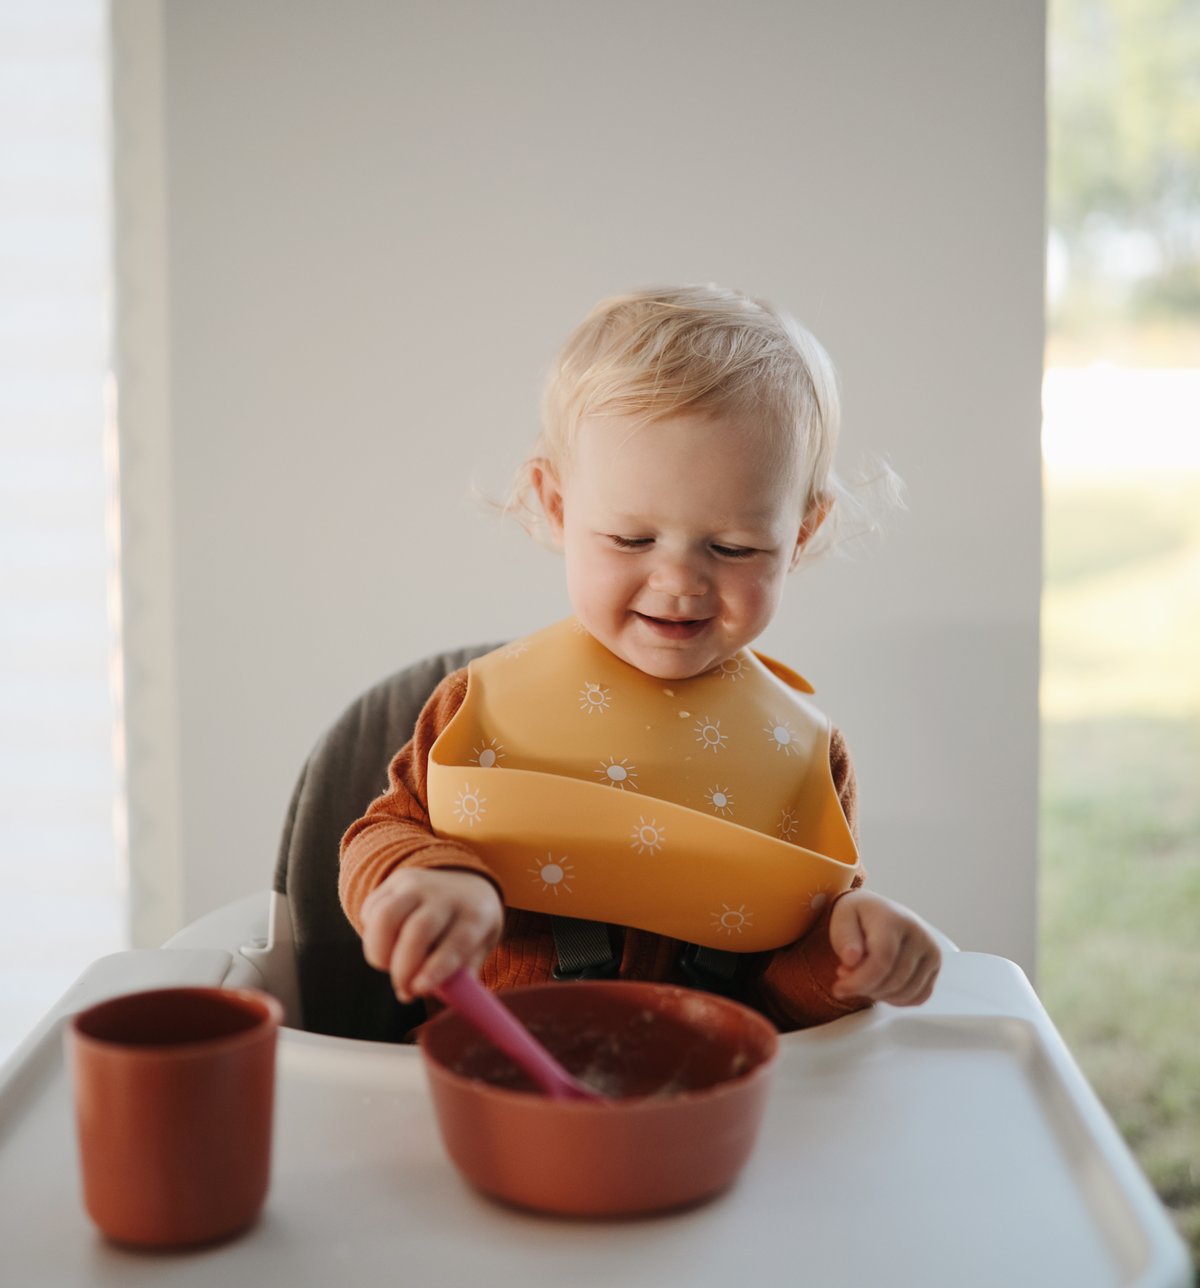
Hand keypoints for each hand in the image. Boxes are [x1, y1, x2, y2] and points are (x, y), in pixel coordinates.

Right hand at [360, 867, 502, 1001]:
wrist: (466, 884)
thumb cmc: (470, 927)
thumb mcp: (479, 948)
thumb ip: (458, 974)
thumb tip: (428, 991)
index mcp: (475, 914)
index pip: (457, 942)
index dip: (437, 968)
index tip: (419, 990)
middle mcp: (446, 895)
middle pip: (418, 929)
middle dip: (404, 967)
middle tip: (403, 989)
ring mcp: (418, 884)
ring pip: (386, 916)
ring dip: (379, 950)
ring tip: (387, 966)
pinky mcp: (394, 881)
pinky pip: (371, 909)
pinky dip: (371, 934)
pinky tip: (387, 943)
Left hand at [828, 890, 940, 1005]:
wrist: (879, 911)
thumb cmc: (859, 917)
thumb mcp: (842, 919)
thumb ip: (844, 939)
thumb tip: (852, 959)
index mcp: (893, 919)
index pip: (882, 959)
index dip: (860, 980)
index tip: (839, 987)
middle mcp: (919, 934)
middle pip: (894, 979)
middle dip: (866, 988)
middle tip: (847, 980)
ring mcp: (931, 951)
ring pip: (907, 992)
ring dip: (880, 995)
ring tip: (863, 979)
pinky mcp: (935, 966)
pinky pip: (919, 997)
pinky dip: (897, 999)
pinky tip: (880, 986)